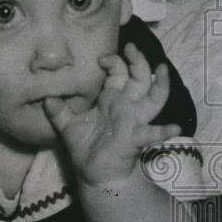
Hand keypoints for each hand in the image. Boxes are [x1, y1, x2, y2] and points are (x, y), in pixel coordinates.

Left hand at [44, 42, 181, 186]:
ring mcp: (134, 121)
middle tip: (132, 48)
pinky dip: (164, 131)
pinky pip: (153, 134)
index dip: (114, 62)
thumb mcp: (68, 126)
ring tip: (163, 70)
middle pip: (139, 78)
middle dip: (138, 61)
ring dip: (160, 85)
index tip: (101, 58)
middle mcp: (126, 106)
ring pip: (154, 99)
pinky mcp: (136, 138)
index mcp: (111, 100)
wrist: (94, 173)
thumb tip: (46, 98)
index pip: (118, 73)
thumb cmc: (85, 148)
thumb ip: (58, 112)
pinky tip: (174, 128)